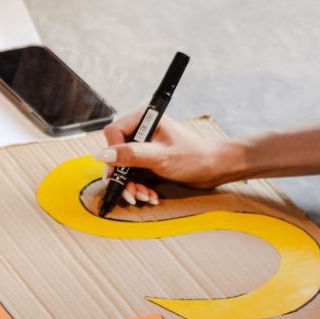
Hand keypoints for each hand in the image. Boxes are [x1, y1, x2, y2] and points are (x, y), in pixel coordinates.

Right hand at [98, 116, 246, 206]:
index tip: (116, 172)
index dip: (112, 153)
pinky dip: (140, 188)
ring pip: (125, 168)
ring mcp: (146, 147)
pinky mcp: (150, 161)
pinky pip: (135, 175)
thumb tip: (103, 155)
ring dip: (132, 186)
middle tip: (130, 193)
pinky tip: (151, 195)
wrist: (216, 169)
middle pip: (117, 154)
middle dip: (124, 177)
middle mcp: (143, 132)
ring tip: (145, 197)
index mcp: (145, 121)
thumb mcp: (160, 157)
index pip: (113, 133)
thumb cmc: (195, 157)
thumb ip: (130, 155)